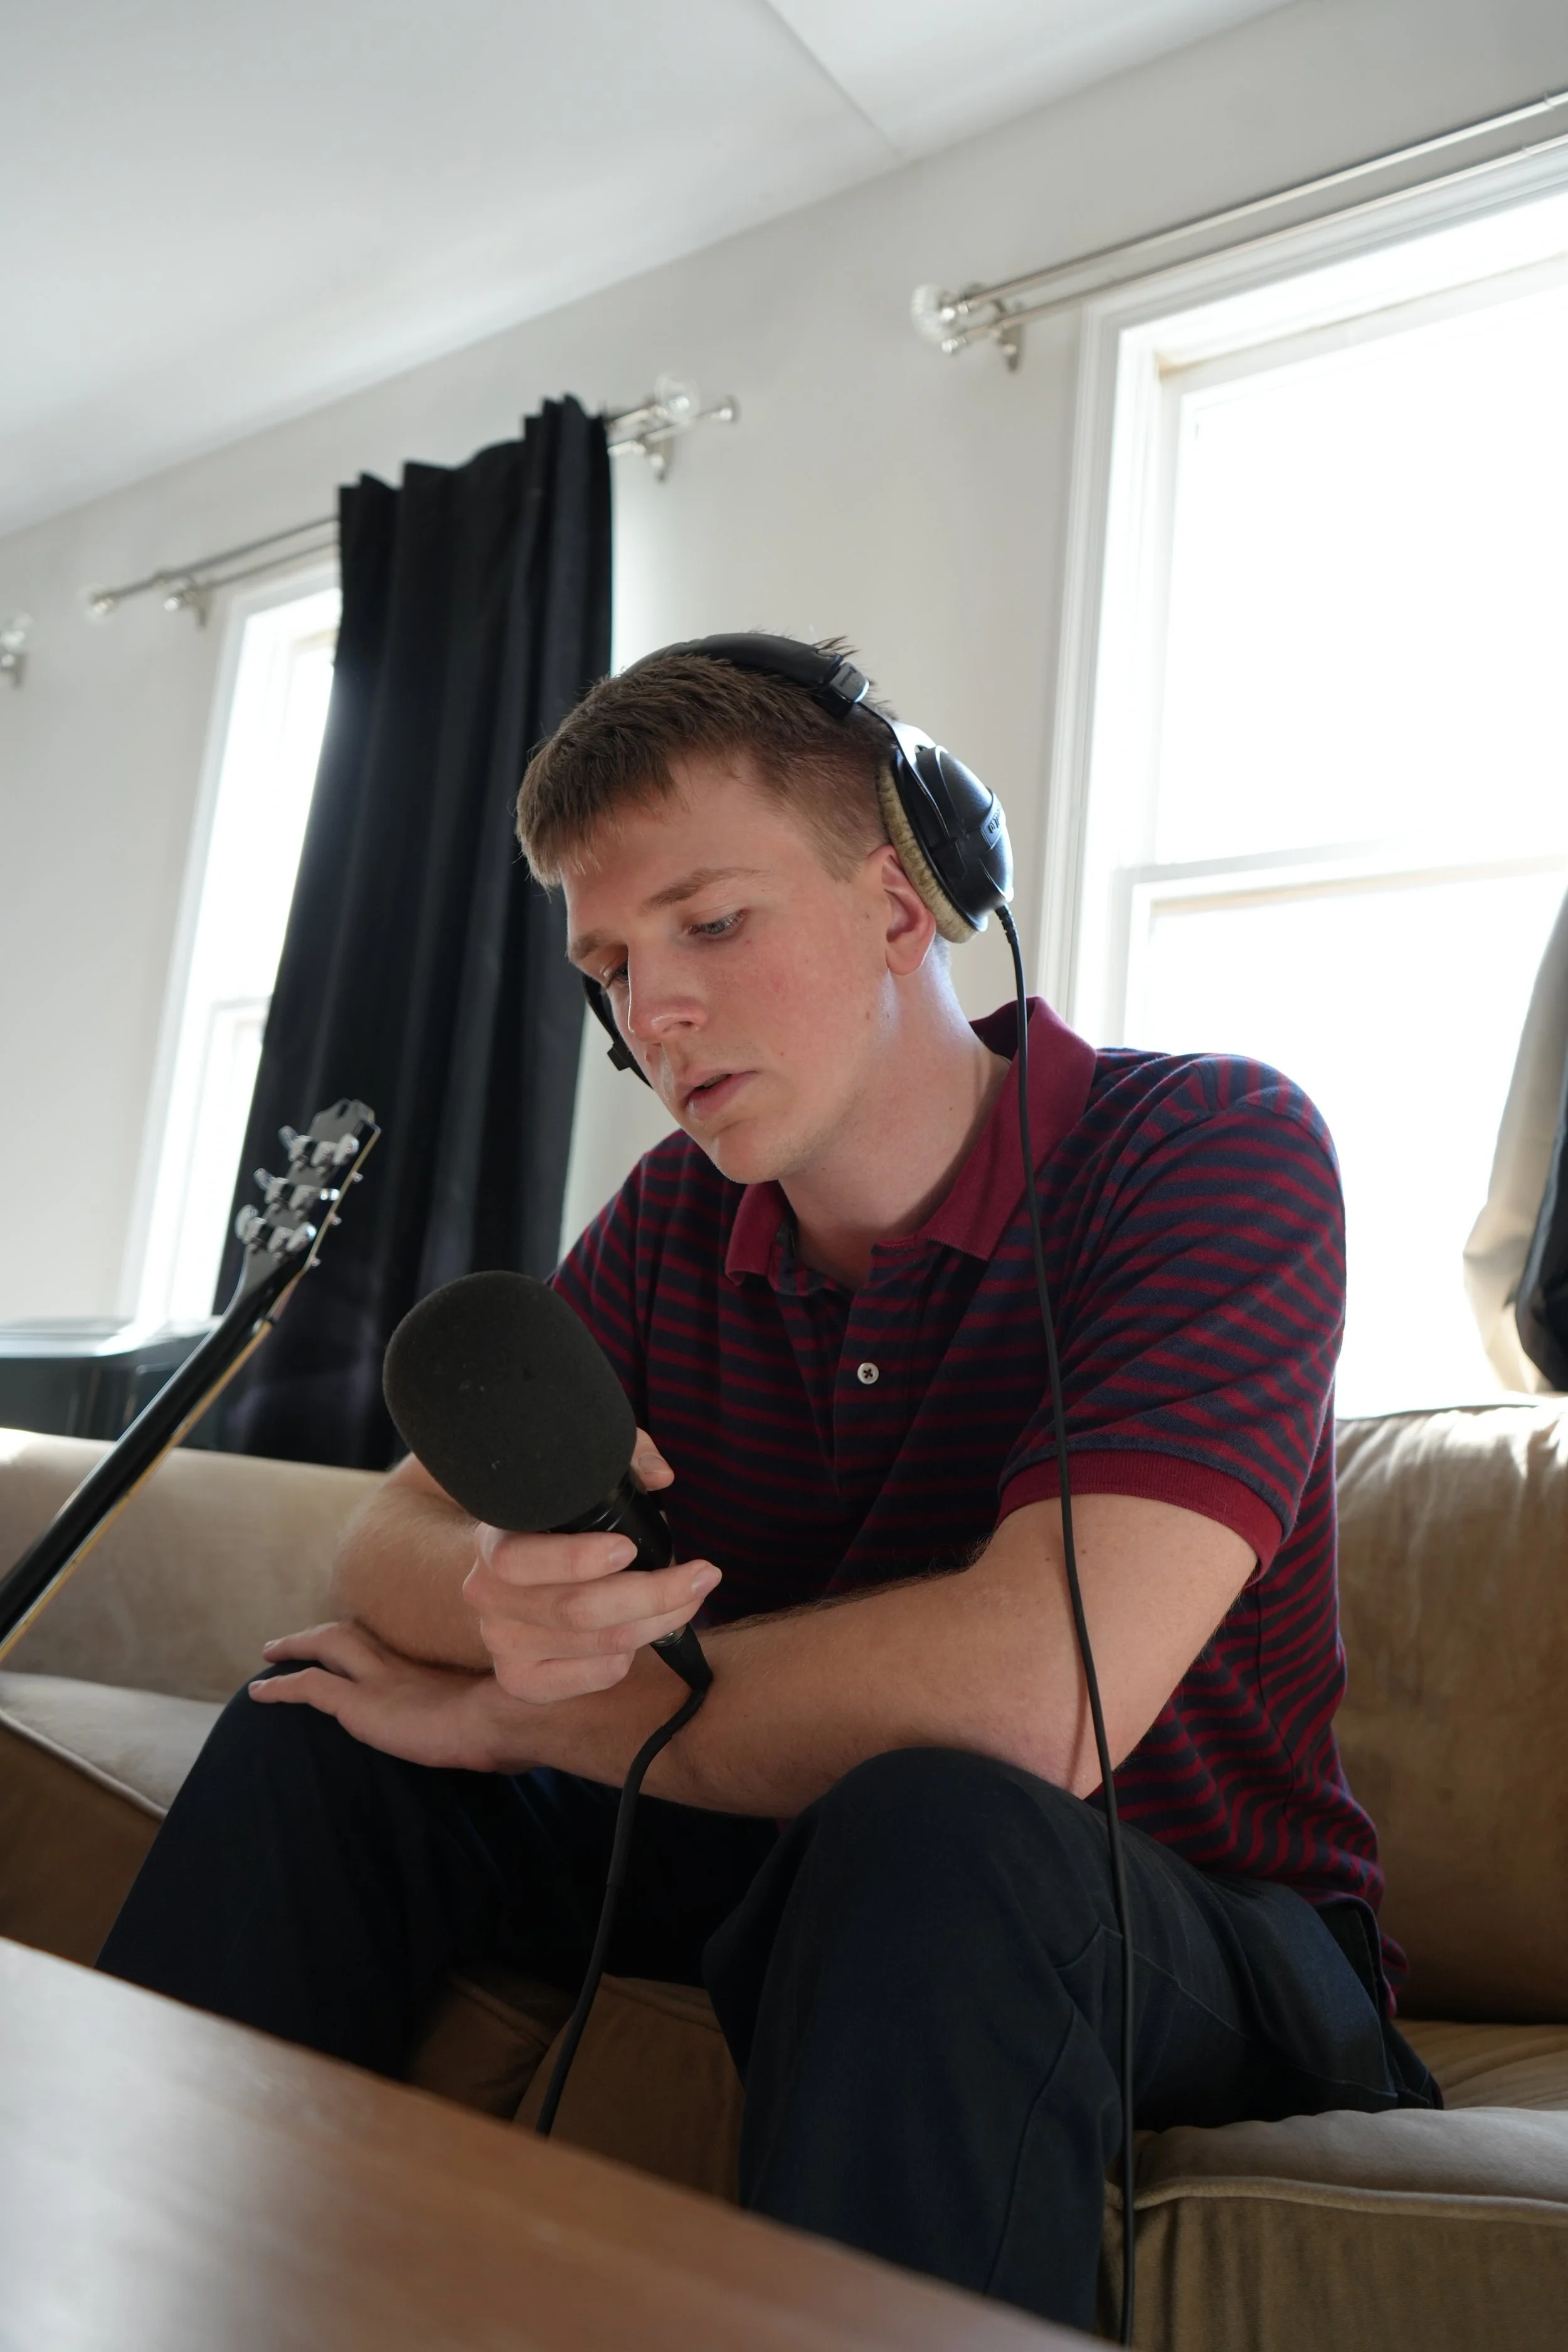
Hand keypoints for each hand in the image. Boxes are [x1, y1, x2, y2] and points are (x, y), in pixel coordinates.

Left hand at [250, 1621, 515, 1770]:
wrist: (503, 1720)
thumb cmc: (509, 1724)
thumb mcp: (493, 1717)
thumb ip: (484, 1721)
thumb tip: (503, 1744)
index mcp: (427, 1671)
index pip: (384, 1648)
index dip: (360, 1644)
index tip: (346, 1647)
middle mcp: (400, 1666)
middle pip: (351, 1634)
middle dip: (319, 1635)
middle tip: (293, 1641)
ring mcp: (380, 1680)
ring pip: (328, 1646)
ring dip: (296, 1646)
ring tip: (269, 1655)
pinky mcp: (362, 1704)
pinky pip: (311, 1687)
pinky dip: (282, 1686)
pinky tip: (259, 1694)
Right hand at [462, 1428, 720, 1702]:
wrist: (520, 1575)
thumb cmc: (560, 1522)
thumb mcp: (584, 1478)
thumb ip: (625, 1461)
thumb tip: (661, 1475)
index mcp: (493, 1542)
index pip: (521, 1560)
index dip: (577, 1559)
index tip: (630, 1547)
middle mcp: (487, 1596)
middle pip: (575, 1609)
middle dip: (653, 1593)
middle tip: (701, 1575)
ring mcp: (501, 1643)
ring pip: (597, 1645)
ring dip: (658, 1622)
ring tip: (691, 1597)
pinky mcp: (521, 1680)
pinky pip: (592, 1676)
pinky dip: (629, 1656)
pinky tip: (643, 1631)